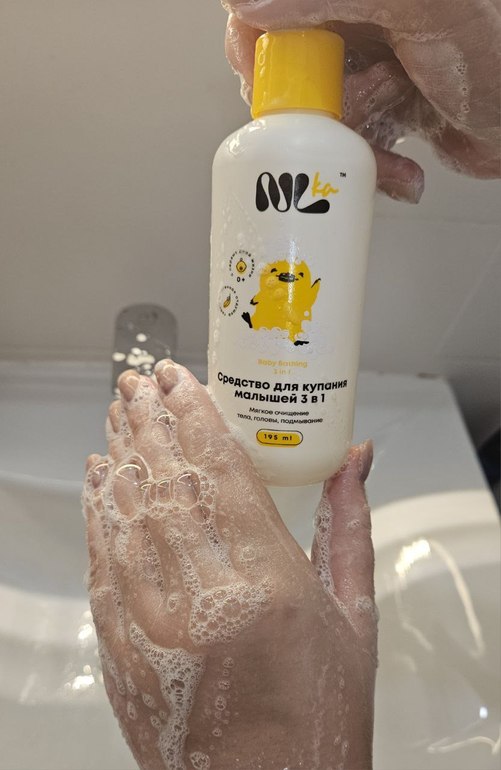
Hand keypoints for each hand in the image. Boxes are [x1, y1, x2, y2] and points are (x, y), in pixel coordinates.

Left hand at [83, 361, 376, 769]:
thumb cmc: (318, 719)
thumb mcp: (354, 621)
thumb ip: (349, 529)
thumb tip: (355, 459)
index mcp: (271, 587)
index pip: (221, 473)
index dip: (195, 417)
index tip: (178, 379)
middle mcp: (206, 600)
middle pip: (166, 484)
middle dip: (148, 421)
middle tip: (137, 380)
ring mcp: (154, 627)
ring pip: (127, 516)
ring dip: (120, 455)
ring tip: (117, 412)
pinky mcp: (122, 653)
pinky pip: (102, 566)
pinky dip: (98, 515)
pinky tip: (99, 480)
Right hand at [223, 0, 500, 202]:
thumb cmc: (500, 51)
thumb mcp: (421, 7)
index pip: (269, 10)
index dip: (261, 53)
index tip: (274, 94)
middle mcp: (356, 19)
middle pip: (290, 70)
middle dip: (315, 116)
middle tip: (347, 126)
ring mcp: (368, 66)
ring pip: (319, 116)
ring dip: (348, 152)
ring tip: (387, 160)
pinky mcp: (382, 107)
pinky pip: (348, 143)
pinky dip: (369, 170)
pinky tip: (400, 175)